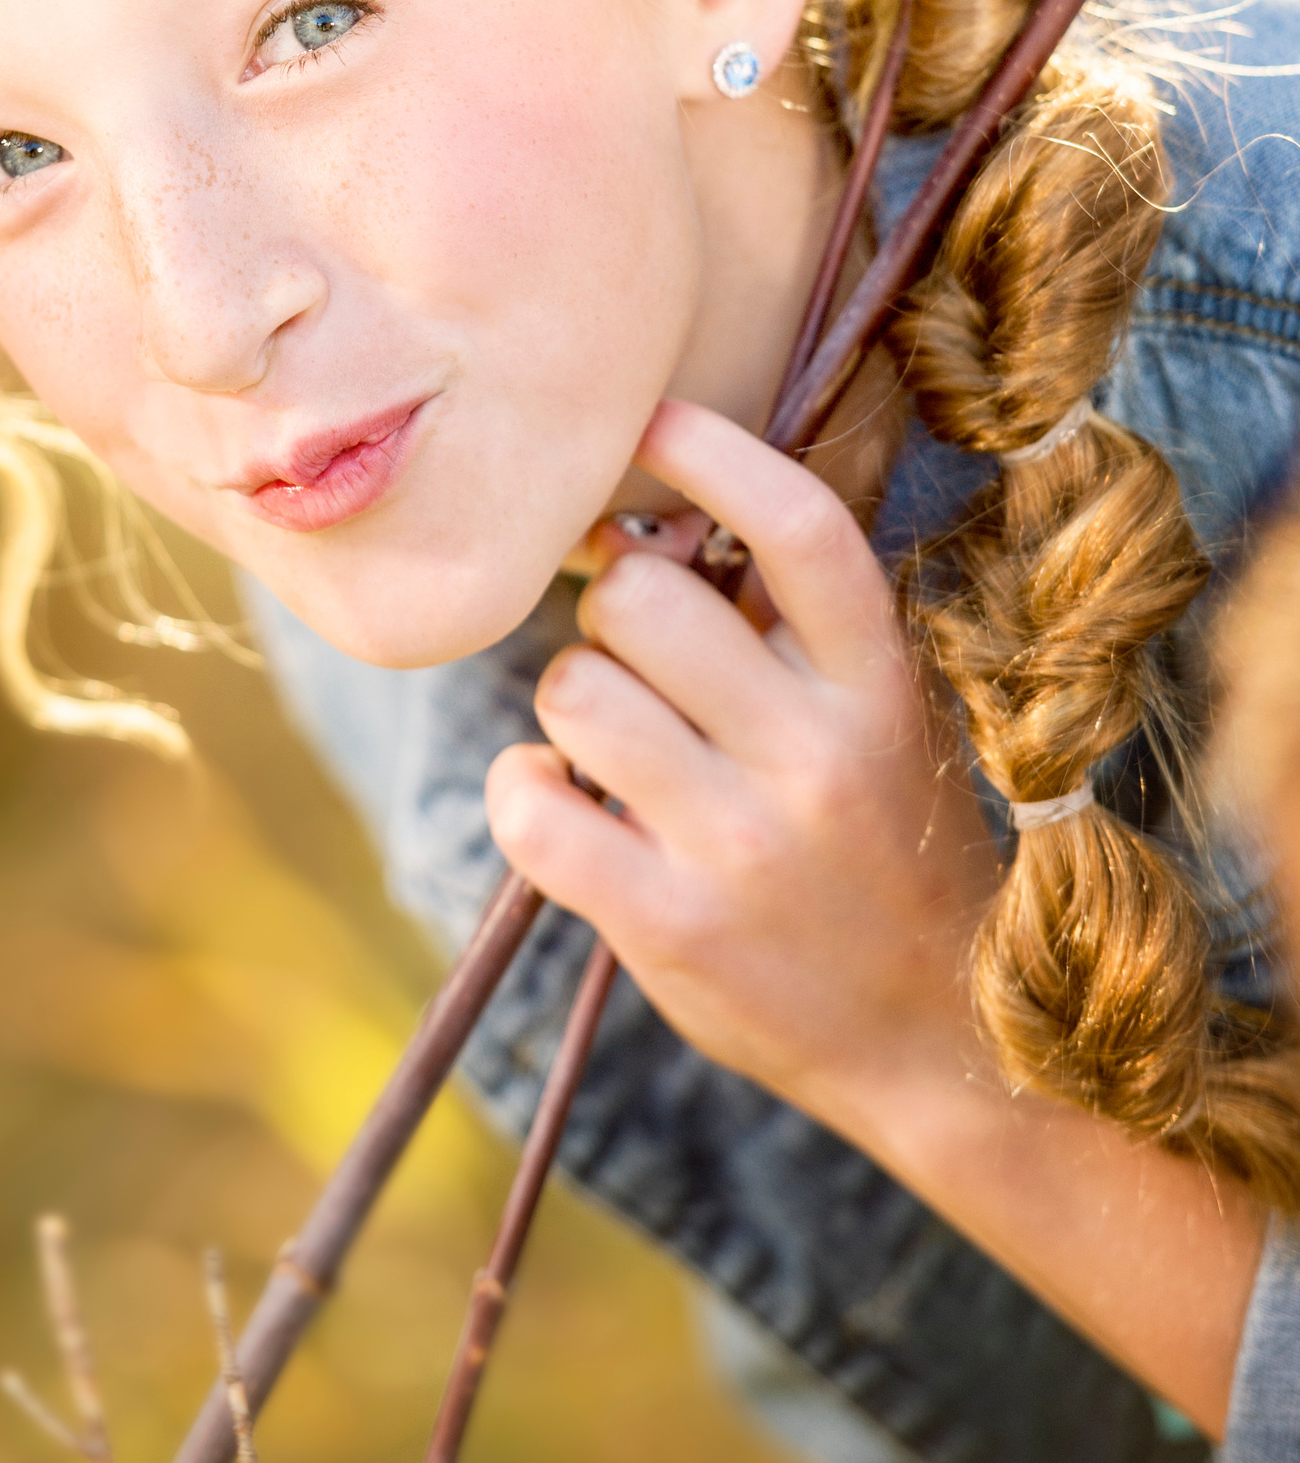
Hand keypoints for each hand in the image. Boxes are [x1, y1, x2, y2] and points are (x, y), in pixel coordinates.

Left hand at [486, 398, 997, 1140]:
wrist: (940, 1041)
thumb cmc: (880, 850)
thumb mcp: (880, 722)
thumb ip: (792, 630)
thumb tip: (656, 510)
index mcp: (877, 684)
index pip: (795, 528)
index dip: (711, 451)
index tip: (649, 420)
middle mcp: (818, 753)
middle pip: (643, 596)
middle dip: (612, 612)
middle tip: (636, 663)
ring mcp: (744, 844)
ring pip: (576, 688)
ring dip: (569, 705)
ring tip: (607, 746)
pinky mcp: (671, 925)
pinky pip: (533, 804)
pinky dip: (521, 789)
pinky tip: (556, 801)